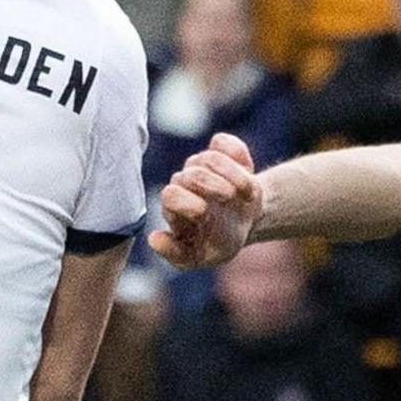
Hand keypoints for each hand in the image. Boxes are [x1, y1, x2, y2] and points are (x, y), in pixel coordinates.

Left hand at [151, 132, 260, 269]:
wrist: (242, 224)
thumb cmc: (215, 243)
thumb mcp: (197, 258)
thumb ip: (174, 254)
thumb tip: (153, 238)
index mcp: (173, 207)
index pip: (171, 194)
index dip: (189, 204)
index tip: (207, 215)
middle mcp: (183, 183)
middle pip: (192, 174)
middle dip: (214, 186)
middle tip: (230, 200)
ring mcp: (200, 165)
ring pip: (210, 157)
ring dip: (233, 175)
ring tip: (245, 193)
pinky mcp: (218, 150)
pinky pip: (223, 142)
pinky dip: (239, 156)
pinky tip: (247, 172)